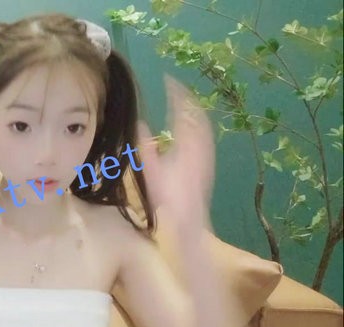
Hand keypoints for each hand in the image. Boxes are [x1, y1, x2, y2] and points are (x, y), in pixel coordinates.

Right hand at [137, 75, 214, 237]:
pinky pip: (206, 137)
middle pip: (197, 115)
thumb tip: (140, 124)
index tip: (169, 80)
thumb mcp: (150, 173)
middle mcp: (200, 146)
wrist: (190, 223)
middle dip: (187, 99)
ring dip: (193, 111)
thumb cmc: (168, 200)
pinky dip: (198, 125)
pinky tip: (192, 128)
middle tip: (175, 88)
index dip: (177, 94)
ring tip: (183, 103)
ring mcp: (206, 155)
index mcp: (187, 144)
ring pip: (203, 126)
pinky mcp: (207, 165)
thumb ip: (145, 148)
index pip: (183, 111)